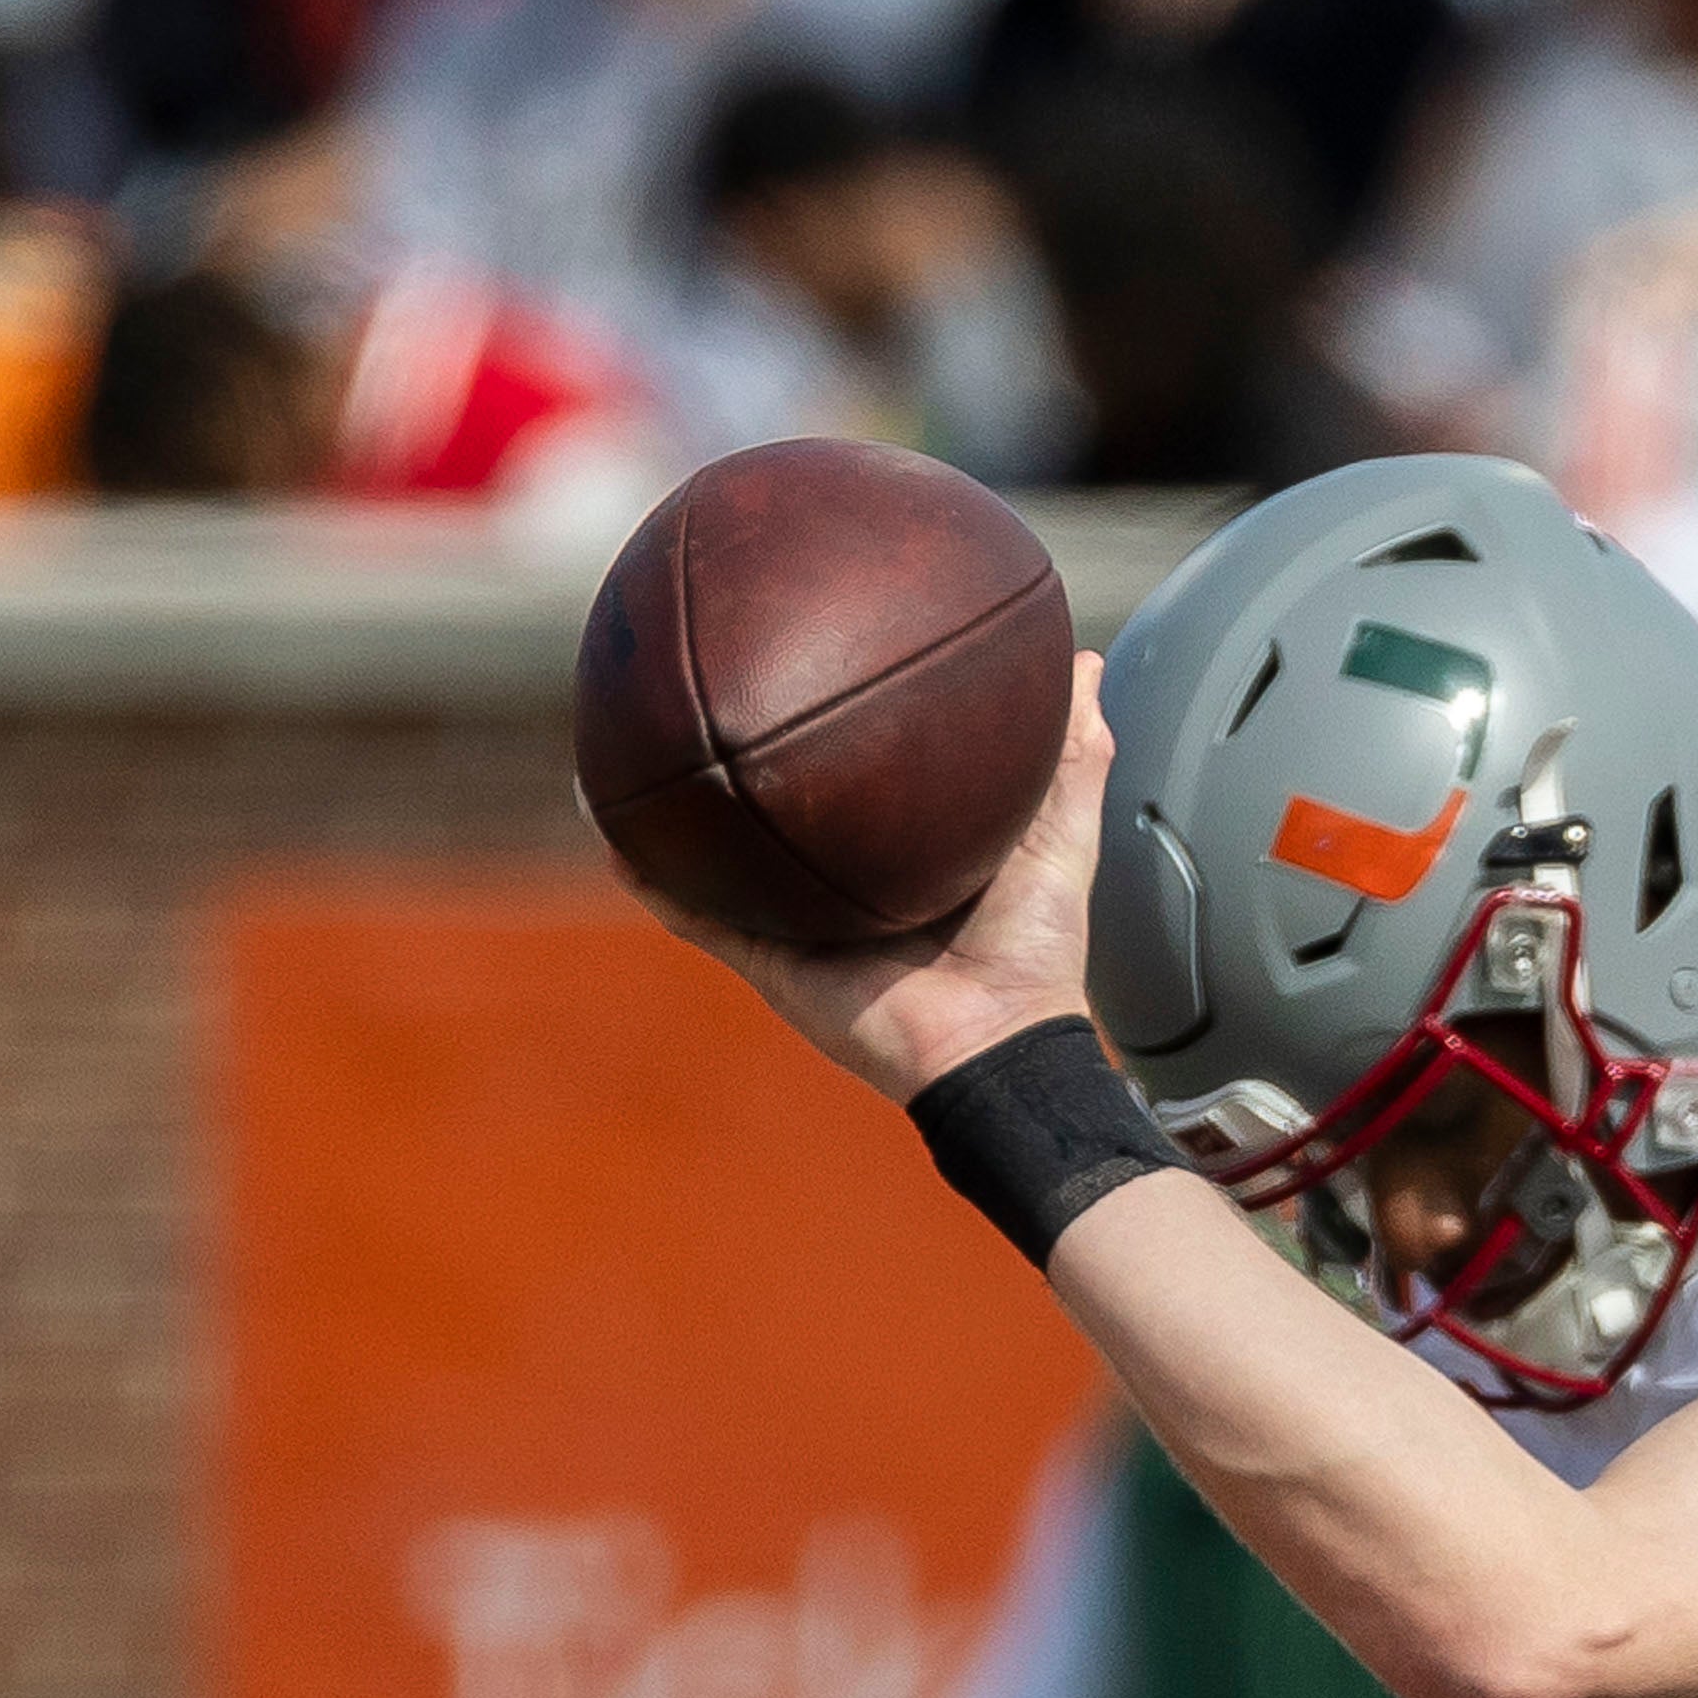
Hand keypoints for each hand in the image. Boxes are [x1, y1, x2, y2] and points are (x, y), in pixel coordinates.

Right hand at [616, 653, 1111, 1104]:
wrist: (999, 1042)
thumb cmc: (1036, 948)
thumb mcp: (1062, 837)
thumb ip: (1073, 758)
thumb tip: (1085, 662)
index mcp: (902, 850)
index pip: (854, 777)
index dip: (827, 728)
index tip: (803, 656)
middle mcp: (843, 879)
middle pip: (776, 807)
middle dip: (737, 756)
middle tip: (701, 686)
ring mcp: (800, 920)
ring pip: (720, 854)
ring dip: (673, 809)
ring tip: (621, 748)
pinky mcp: (771, 961)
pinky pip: (697, 914)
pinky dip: (653, 877)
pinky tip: (613, 830)